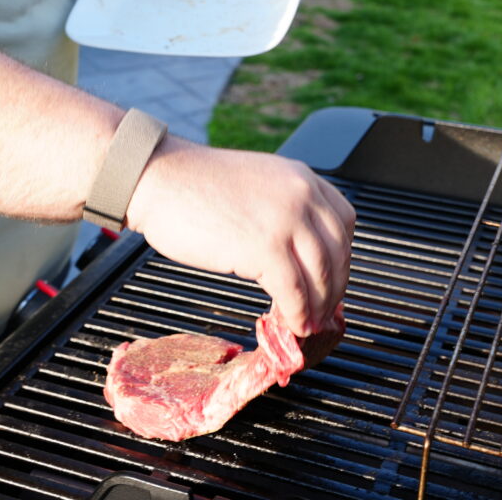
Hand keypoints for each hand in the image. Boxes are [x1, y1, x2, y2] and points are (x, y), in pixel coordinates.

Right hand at [125, 137, 355, 337]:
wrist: (158, 178)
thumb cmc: (194, 184)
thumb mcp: (255, 183)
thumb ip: (281, 207)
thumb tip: (295, 248)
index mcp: (302, 177)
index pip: (343, 222)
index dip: (342, 256)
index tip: (333, 277)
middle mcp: (302, 195)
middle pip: (337, 252)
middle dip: (334, 287)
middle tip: (324, 310)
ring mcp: (286, 221)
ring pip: (321, 275)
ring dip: (319, 307)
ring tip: (308, 324)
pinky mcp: (265, 248)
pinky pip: (294, 291)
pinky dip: (297, 314)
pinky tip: (291, 324)